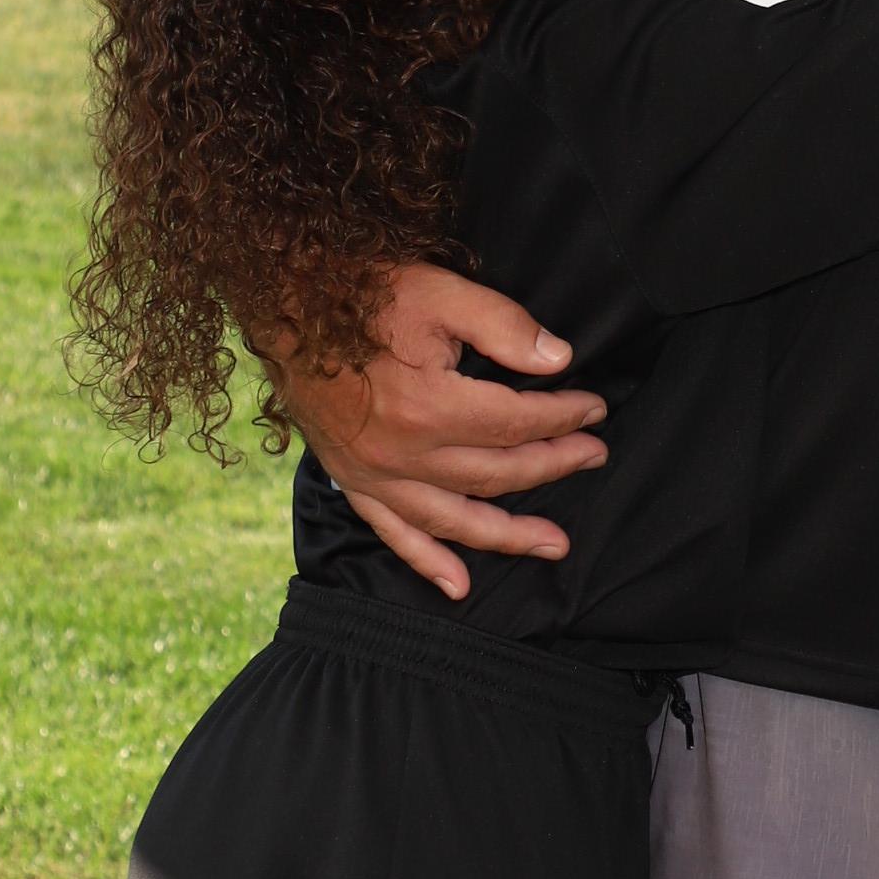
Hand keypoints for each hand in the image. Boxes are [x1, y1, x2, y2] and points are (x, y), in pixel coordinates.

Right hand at [278, 266, 607, 599]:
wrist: (284, 305)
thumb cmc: (362, 293)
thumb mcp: (438, 292)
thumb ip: (502, 325)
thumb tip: (559, 360)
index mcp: (429, 407)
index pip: (518, 421)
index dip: (564, 415)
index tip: (594, 408)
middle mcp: (404, 454)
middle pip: (497, 472)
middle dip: (553, 465)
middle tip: (594, 456)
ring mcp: (375, 475)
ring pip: (456, 519)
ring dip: (509, 534)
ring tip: (554, 544)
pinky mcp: (353, 482)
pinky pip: (395, 534)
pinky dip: (428, 563)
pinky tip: (459, 586)